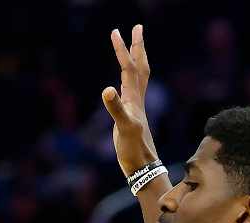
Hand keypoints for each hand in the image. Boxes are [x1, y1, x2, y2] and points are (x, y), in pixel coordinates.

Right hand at [102, 24, 159, 176]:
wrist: (143, 167)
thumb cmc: (133, 149)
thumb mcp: (123, 128)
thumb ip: (115, 108)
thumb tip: (106, 89)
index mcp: (134, 99)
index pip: (128, 68)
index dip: (122, 50)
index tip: (116, 32)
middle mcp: (136, 100)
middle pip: (139, 67)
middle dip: (136, 47)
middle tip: (136, 28)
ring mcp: (135, 108)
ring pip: (138, 78)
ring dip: (136, 61)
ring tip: (133, 48)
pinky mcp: (132, 117)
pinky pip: (132, 93)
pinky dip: (128, 82)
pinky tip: (123, 84)